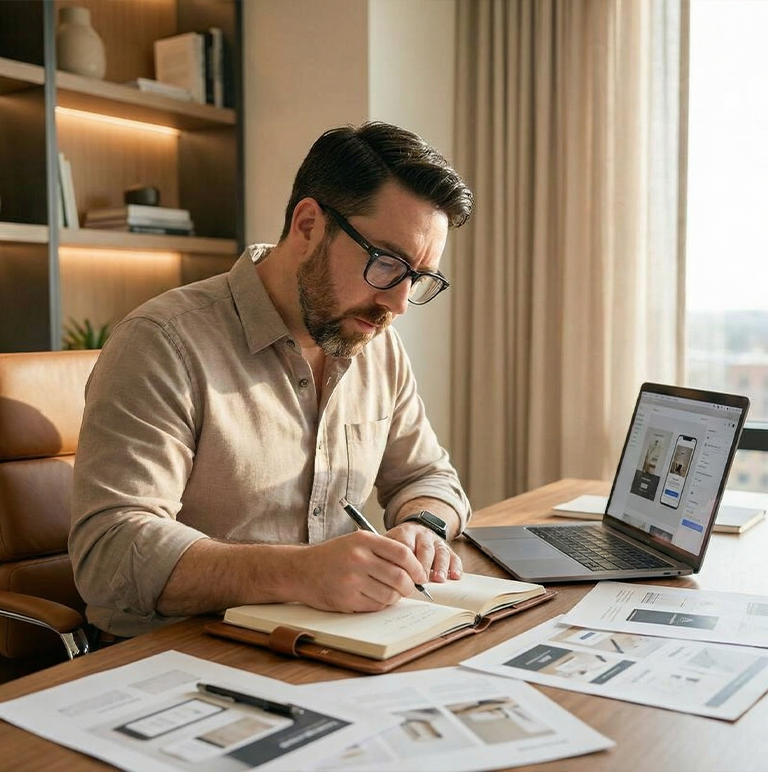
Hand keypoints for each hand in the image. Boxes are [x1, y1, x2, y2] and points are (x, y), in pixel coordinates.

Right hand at [293, 531, 429, 612]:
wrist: (301, 570)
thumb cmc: (333, 556)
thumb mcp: (356, 541)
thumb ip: (383, 550)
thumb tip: (414, 568)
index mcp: (364, 540)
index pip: (402, 553)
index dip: (417, 567)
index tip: (421, 574)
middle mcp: (358, 558)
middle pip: (399, 577)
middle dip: (410, 586)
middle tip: (409, 588)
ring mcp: (351, 580)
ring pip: (390, 595)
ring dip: (395, 597)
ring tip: (389, 592)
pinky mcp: (346, 600)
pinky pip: (375, 606)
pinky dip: (380, 604)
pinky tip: (374, 597)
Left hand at [386, 522, 462, 583]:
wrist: (413, 530)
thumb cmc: (397, 543)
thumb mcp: (387, 545)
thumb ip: (384, 558)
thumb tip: (380, 578)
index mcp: (405, 533)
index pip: (406, 545)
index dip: (405, 561)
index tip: (403, 575)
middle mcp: (422, 535)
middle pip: (425, 549)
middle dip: (424, 565)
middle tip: (421, 580)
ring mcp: (436, 541)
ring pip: (440, 552)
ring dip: (440, 566)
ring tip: (438, 579)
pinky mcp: (447, 548)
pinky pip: (454, 556)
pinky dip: (455, 567)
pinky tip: (454, 576)